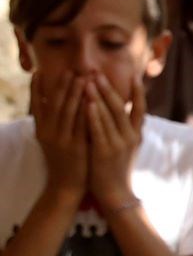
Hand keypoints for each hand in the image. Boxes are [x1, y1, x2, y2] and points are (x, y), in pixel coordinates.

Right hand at [28, 69, 88, 196]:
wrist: (66, 187)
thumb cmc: (62, 161)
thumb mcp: (50, 140)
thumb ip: (49, 122)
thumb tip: (49, 102)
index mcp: (40, 129)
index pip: (37, 104)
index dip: (37, 87)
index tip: (39, 71)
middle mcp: (49, 133)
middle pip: (55, 104)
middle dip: (63, 85)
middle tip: (70, 69)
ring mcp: (62, 140)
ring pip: (68, 112)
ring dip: (75, 93)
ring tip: (82, 77)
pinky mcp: (77, 148)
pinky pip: (82, 125)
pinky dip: (87, 111)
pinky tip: (92, 100)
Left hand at [83, 72, 144, 208]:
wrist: (115, 192)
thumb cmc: (116, 167)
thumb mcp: (126, 146)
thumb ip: (125, 128)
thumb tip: (123, 109)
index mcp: (136, 134)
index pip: (140, 108)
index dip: (138, 91)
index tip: (134, 74)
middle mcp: (130, 137)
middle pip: (121, 107)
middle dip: (109, 88)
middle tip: (97, 72)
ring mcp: (119, 144)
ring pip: (109, 116)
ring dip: (99, 97)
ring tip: (89, 81)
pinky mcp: (105, 151)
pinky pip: (99, 130)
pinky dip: (94, 115)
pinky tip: (87, 103)